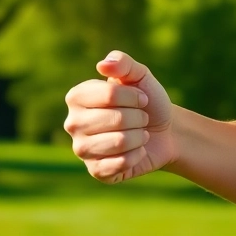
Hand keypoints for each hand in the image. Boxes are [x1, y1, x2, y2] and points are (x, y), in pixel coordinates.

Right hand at [63, 50, 176, 183]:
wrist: (162, 132)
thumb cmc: (146, 101)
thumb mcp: (139, 76)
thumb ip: (123, 64)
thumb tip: (103, 65)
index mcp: (76, 97)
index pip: (109, 94)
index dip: (134, 96)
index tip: (142, 98)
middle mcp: (73, 123)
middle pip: (115, 119)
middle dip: (139, 118)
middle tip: (141, 119)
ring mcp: (81, 149)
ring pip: (119, 142)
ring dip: (140, 137)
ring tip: (140, 134)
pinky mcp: (95, 171)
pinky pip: (120, 164)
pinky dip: (137, 155)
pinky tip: (137, 151)